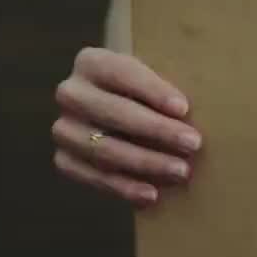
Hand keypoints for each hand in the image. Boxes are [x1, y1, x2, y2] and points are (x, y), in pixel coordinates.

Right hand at [52, 46, 201, 206]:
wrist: (112, 106)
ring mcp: (64, 128)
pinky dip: (124, 187)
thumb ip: (162, 87)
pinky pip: (93, 177)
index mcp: (91, 62)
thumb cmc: (142, 89)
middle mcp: (71, 93)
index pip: (123, 73)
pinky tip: (151, 194)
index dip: (153, 91)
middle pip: (115, 113)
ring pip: (104, 149)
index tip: (184, 108)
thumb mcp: (149, 75)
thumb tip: (189, 115)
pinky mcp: (64, 159)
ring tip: (180, 171)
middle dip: (157, 130)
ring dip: (146, 162)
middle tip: (192, 144)